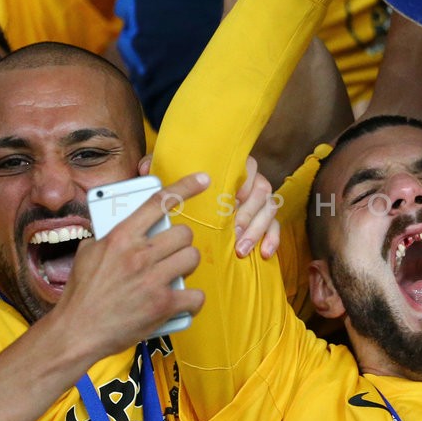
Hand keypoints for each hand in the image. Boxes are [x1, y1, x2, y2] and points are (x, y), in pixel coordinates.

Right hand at [54, 173, 208, 357]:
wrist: (76, 332)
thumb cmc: (81, 295)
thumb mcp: (88, 254)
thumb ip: (109, 237)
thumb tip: (121, 227)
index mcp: (120, 238)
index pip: (157, 202)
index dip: (185, 187)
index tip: (203, 179)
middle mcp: (139, 255)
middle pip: (183, 234)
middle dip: (180, 243)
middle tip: (170, 254)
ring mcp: (153, 280)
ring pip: (192, 258)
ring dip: (186, 265)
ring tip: (173, 274)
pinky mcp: (163, 305)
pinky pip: (195, 295)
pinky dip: (192, 300)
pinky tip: (181, 302)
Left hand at [139, 154, 280, 258]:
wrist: (197, 205)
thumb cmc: (186, 188)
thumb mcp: (168, 177)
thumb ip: (158, 168)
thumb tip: (146, 169)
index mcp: (232, 167)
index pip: (247, 167)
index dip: (243, 182)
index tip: (233, 198)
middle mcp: (250, 182)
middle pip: (262, 190)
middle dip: (248, 213)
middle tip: (233, 231)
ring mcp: (260, 202)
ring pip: (269, 209)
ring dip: (257, 230)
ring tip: (241, 249)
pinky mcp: (264, 221)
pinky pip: (275, 227)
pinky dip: (272, 239)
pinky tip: (264, 253)